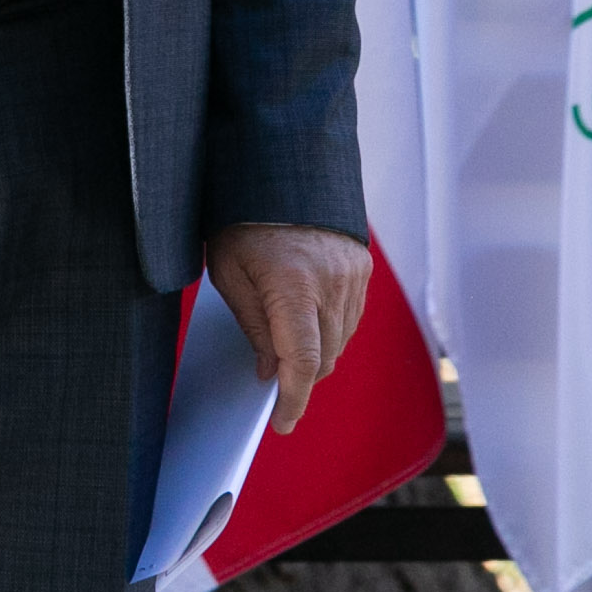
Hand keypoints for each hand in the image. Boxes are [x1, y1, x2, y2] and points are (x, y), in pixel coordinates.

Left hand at [203, 221, 370, 435]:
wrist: (279, 166)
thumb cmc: (242, 219)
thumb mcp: (228, 273)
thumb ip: (254, 326)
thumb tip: (270, 371)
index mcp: (292, 284)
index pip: (303, 362)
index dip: (293, 401)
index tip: (281, 424)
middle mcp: (331, 283)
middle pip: (325, 357)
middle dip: (301, 378)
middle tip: (274, 383)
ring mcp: (352, 274)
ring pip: (341, 340)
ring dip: (318, 354)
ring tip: (287, 348)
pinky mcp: (362, 266)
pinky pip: (351, 316)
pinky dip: (331, 329)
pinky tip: (308, 323)